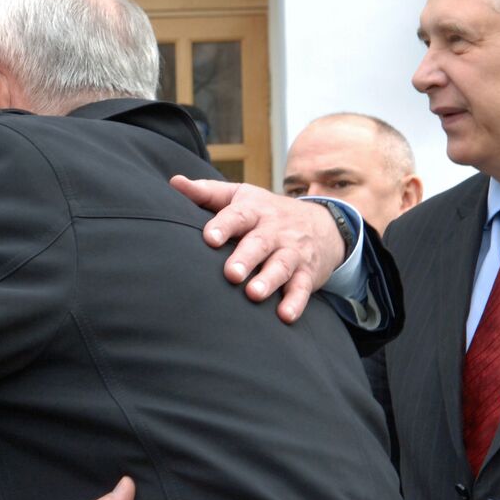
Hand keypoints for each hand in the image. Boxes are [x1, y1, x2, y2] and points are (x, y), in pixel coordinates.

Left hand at [170, 176, 345, 322]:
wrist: (324, 224)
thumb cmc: (266, 212)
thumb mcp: (241, 196)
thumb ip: (207, 193)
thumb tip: (175, 183)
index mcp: (254, 211)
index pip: (238, 216)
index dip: (224, 225)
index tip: (210, 238)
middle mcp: (274, 231)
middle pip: (259, 243)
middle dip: (246, 258)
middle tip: (231, 274)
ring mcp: (293, 252)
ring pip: (281, 265)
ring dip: (269, 280)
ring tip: (254, 294)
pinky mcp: (308, 273)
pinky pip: (302, 288)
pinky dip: (296, 302)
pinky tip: (285, 316)